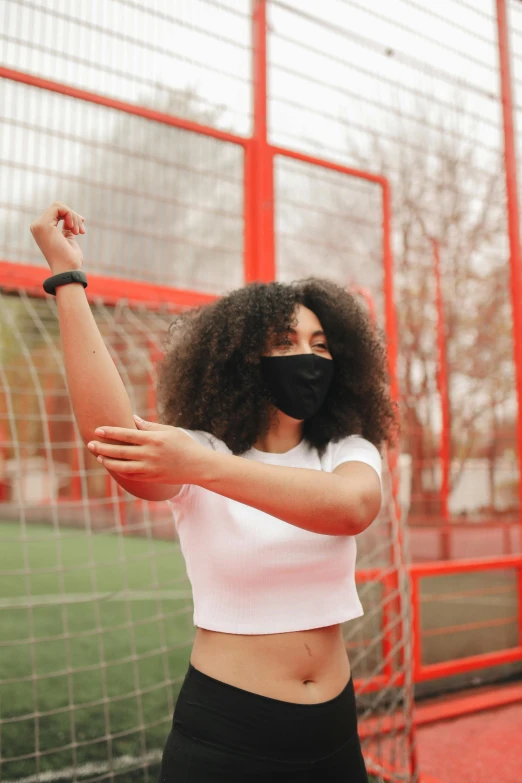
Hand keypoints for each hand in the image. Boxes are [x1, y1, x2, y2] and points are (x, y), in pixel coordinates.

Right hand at [30, 201, 84, 274]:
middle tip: (81, 231)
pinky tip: (74, 229)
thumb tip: (72, 220)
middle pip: (59, 208)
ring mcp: (39, 225)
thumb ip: (66, 229)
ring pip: (59, 206)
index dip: (71, 217)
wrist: (68, 270)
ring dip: (74, 217)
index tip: (81, 229)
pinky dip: (70, 215)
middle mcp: (37, 226)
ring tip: (78, 232)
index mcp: (42, 230)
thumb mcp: (69, 240)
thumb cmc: (70, 259)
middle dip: (74, 217)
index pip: (56, 212)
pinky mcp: (43, 225)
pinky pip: (58, 208)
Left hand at [87, 416, 210, 483]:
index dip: (110, 433)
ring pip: (122, 466)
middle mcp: (149, 454)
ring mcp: (150, 467)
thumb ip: (149, 426)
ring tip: (99, 457)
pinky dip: (119, 471)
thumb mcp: (168, 431)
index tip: (98, 430)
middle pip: (120, 451)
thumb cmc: (183, 444)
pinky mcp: (151, 478)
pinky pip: (130, 475)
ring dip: (108, 462)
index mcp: (153, 439)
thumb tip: (132, 419)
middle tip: (91, 444)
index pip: (126, 435)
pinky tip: (113, 466)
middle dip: (103, 448)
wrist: (197, 466)